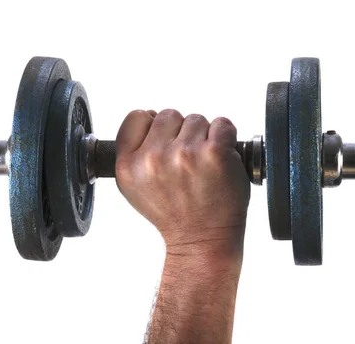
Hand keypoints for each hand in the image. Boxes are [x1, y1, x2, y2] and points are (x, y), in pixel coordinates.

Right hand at [115, 109, 250, 259]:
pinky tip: (221, 159)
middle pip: (169, 114)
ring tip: (203, 164)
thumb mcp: (134, 187)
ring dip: (204, 136)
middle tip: (187, 161)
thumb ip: (134, 151)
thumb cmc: (174, 212)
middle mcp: (154, 158)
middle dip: (180, 132)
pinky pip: (222, 124)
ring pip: (196, 119)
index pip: (137, 117)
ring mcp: (185, 154)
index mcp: (128, 165)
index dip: (153, 126)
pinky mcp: (215, 152)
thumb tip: (149, 115)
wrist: (203, 240)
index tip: (164, 142)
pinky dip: (226, 136)